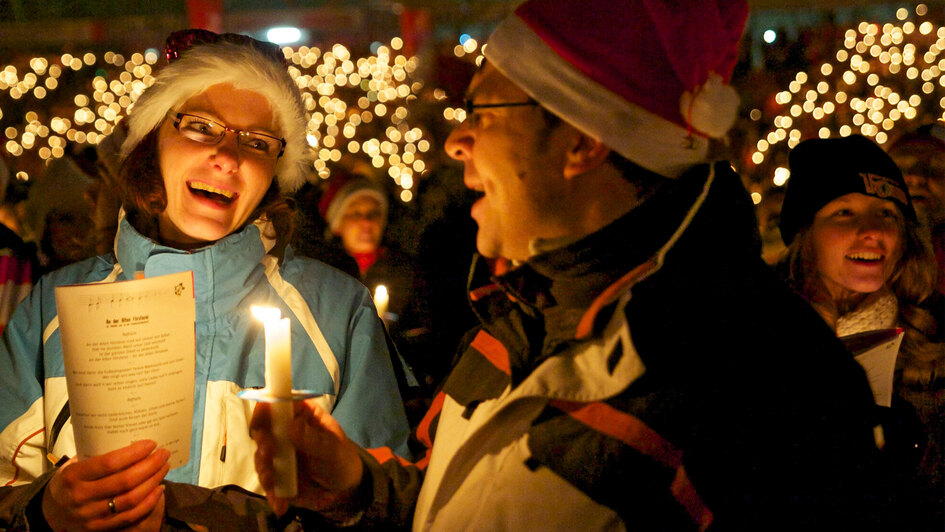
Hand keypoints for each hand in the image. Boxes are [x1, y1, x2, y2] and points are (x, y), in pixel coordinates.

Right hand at [42, 440, 169, 530]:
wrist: (51, 514)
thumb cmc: (68, 482)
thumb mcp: (72, 465)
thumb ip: (93, 454)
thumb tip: (127, 433)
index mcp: (73, 476)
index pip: (109, 463)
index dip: (134, 453)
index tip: (150, 443)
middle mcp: (81, 497)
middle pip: (125, 481)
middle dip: (150, 465)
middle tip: (163, 454)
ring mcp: (91, 515)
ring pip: (131, 500)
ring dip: (153, 482)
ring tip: (164, 468)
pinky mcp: (100, 528)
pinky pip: (130, 516)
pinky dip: (149, 502)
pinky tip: (159, 489)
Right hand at [251, 399, 363, 517]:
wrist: (343, 491)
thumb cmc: (341, 460)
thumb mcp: (333, 450)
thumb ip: (315, 439)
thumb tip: (293, 425)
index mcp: (301, 417)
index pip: (280, 404)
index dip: (268, 406)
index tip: (262, 415)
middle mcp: (285, 433)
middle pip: (263, 429)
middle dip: (262, 441)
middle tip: (269, 452)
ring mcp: (279, 455)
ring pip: (261, 456)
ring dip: (263, 468)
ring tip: (272, 480)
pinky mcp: (276, 477)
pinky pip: (267, 483)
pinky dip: (271, 494)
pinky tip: (280, 505)